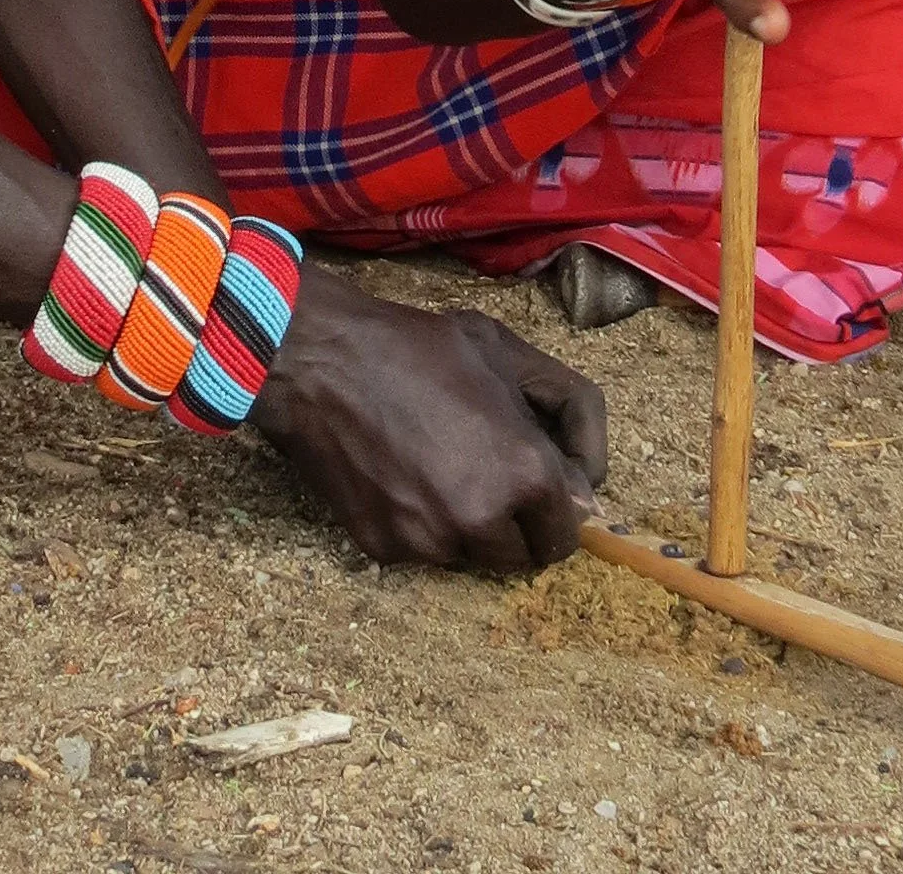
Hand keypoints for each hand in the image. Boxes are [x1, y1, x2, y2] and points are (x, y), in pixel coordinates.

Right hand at [250, 265, 605, 568]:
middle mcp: (482, 521)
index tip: (539, 482)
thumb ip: (566, 411)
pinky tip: (401, 472)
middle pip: (524, 556)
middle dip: (518, 522)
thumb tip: (584, 488)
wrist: (318, 361)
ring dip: (472, 526)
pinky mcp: (385, 550)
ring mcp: (430, 542)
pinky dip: (422, 523)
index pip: (567, 532)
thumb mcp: (506, 351)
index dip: (558, 506)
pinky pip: (423, 550)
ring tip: (441, 465)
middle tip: (490, 473)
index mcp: (524, 473)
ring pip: (473, 557)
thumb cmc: (416, 346)